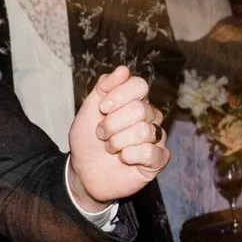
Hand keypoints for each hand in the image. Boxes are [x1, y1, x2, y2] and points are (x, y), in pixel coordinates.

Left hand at [66, 65, 167, 207]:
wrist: (83, 171)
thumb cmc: (88, 140)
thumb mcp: (89, 109)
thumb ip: (104, 86)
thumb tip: (123, 69)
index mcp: (136, 100)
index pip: (139, 85)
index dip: (118, 96)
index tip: (102, 108)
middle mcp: (150, 116)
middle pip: (140, 109)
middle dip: (112, 124)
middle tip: (102, 134)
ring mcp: (157, 138)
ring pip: (143, 131)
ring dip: (117, 142)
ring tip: (110, 148)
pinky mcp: (158, 160)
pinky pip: (150, 152)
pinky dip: (129, 156)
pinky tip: (123, 159)